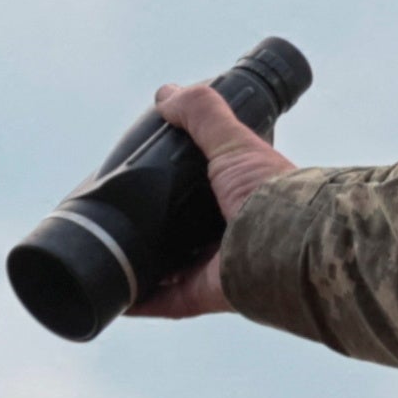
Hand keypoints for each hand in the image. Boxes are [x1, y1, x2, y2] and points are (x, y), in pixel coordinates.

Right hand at [123, 82, 303, 317]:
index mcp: (244, 195)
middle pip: (189, 231)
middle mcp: (234, 231)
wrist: (286, 243)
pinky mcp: (208, 294)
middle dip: (159, 227)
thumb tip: (166, 95)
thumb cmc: (270, 192)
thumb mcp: (233, 140)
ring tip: (111, 255)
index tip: (150, 177)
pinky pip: (169, 302)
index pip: (208, 190)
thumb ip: (202, 114)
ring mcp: (221, 265)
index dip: (182, 185)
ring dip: (146, 267)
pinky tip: (118, 298)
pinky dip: (142, 302)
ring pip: (176, 269)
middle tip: (122, 215)